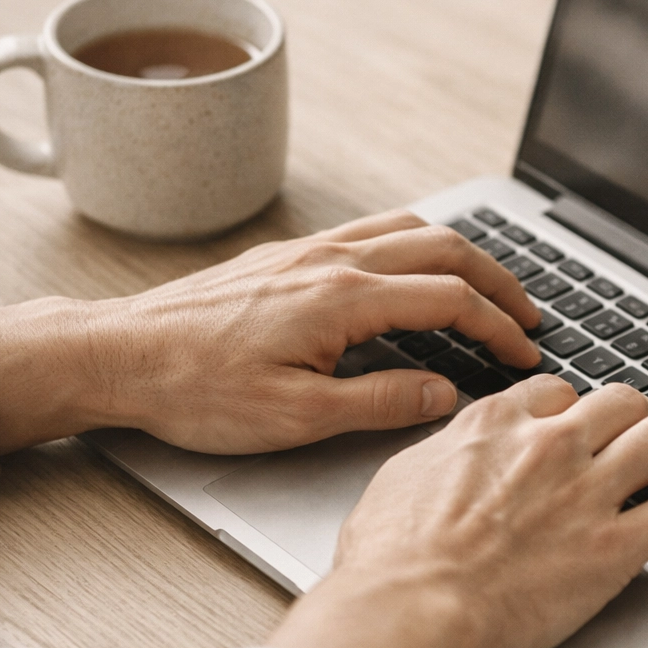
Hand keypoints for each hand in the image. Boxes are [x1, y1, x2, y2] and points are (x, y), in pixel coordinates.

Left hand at [0, 211, 541, 453]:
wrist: (119, 356)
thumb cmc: (196, 390)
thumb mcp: (297, 418)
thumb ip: (382, 402)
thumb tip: (444, 393)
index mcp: (343, 298)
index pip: (451, 300)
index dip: (499, 328)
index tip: (525, 354)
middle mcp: (332, 261)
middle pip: (444, 249)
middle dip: (498, 282)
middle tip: (528, 316)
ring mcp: (308, 250)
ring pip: (410, 229)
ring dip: (460, 256)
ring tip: (487, 289)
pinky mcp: (287, 255)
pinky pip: (371, 230)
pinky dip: (415, 244)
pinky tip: (415, 270)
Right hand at [269, 377, 647, 647]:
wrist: (410, 610)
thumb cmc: (391, 561)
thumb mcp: (400, 479)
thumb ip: (442, 456)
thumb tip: (450, 458)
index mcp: (495, 425)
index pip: (557, 391)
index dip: (576, 409)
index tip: (583, 426)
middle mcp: (549, 445)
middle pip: (621, 403)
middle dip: (639, 418)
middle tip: (645, 440)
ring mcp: (587, 493)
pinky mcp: (614, 547)